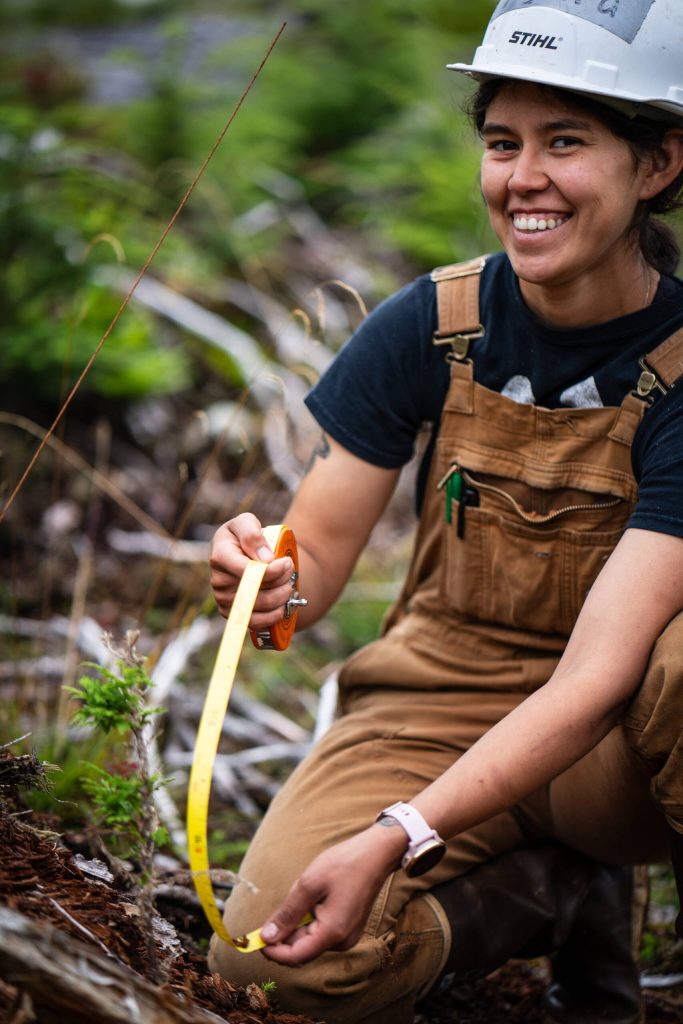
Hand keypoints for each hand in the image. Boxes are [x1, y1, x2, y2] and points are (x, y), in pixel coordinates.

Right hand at [209, 513, 294, 628]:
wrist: (239, 551)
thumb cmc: (243, 535)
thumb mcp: (246, 522)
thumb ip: (252, 535)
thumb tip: (265, 559)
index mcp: (220, 556)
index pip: (248, 572)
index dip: (272, 571)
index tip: (286, 562)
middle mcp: (218, 581)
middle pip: (256, 591)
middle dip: (281, 581)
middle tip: (290, 569)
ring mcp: (224, 599)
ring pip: (259, 607)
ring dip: (281, 597)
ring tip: (287, 584)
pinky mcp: (233, 613)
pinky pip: (255, 623)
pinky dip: (274, 615)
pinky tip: (281, 604)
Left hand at [259, 825, 406, 964]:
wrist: (377, 853)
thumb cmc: (344, 864)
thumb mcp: (309, 884)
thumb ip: (287, 914)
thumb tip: (266, 937)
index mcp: (332, 933)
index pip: (295, 957)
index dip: (273, 951)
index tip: (255, 939)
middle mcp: (342, 942)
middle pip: (303, 949)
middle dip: (284, 936)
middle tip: (275, 911)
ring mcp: (348, 936)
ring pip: (311, 940)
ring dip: (297, 925)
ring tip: (302, 894)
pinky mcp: (349, 929)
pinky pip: (322, 933)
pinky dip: (309, 921)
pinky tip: (312, 898)